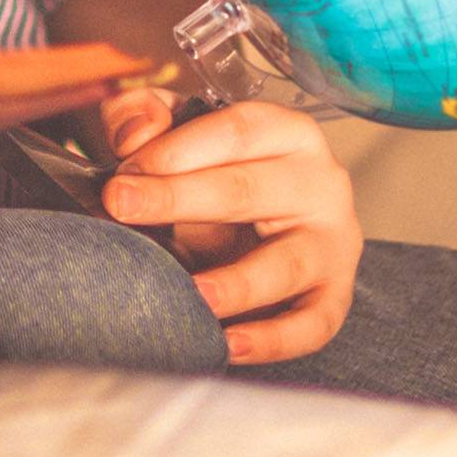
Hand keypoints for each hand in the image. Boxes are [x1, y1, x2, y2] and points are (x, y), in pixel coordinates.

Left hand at [98, 90, 361, 364]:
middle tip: (122, 207)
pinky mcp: (335, 295)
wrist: (260, 218)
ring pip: (287, 264)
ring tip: (193, 292)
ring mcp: (334, 242)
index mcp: (286, 131)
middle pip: (249, 191)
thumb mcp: (176, 128)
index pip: (235, 132)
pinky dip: (274, 340)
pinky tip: (230, 344)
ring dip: (238, 283)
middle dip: (179, 199)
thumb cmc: (214, 168)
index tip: (125, 171)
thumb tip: (133, 136)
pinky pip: (313, 324)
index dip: (175, 149)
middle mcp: (320, 182)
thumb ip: (143, 112)